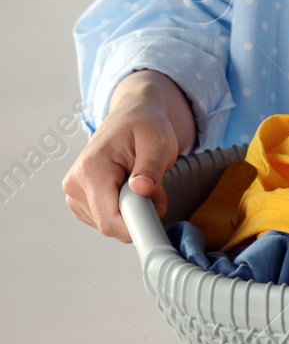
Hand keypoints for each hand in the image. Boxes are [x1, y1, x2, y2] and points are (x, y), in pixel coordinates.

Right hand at [63, 71, 196, 241]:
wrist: (131, 117)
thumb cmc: (144, 127)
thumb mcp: (157, 142)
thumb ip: (151, 167)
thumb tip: (142, 189)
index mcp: (90, 170)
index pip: (109, 221)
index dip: (138, 225)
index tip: (158, 215)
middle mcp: (75, 185)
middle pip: (111, 225)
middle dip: (139, 215)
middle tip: (152, 188)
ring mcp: (74, 195)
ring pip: (111, 225)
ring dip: (133, 212)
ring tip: (139, 183)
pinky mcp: (80, 202)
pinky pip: (108, 221)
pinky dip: (124, 211)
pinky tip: (128, 189)